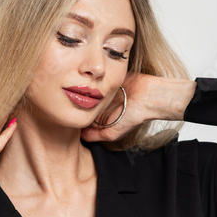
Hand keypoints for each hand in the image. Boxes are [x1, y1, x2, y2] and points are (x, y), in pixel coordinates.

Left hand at [80, 73, 195, 142]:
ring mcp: (103, 93)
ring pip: (86, 92)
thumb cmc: (133, 116)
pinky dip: (90, 80)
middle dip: (76, 103)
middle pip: (82, 105)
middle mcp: (101, 106)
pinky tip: (86, 80)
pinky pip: (94, 80)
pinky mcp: (106, 80)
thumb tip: (79, 135)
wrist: (147, 96)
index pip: (82, 119)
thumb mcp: (111, 133)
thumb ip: (94, 136)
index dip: (75, 116)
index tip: (68, 114)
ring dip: (82, 89)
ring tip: (77, 87)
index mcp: (101, 119)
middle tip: (70, 100)